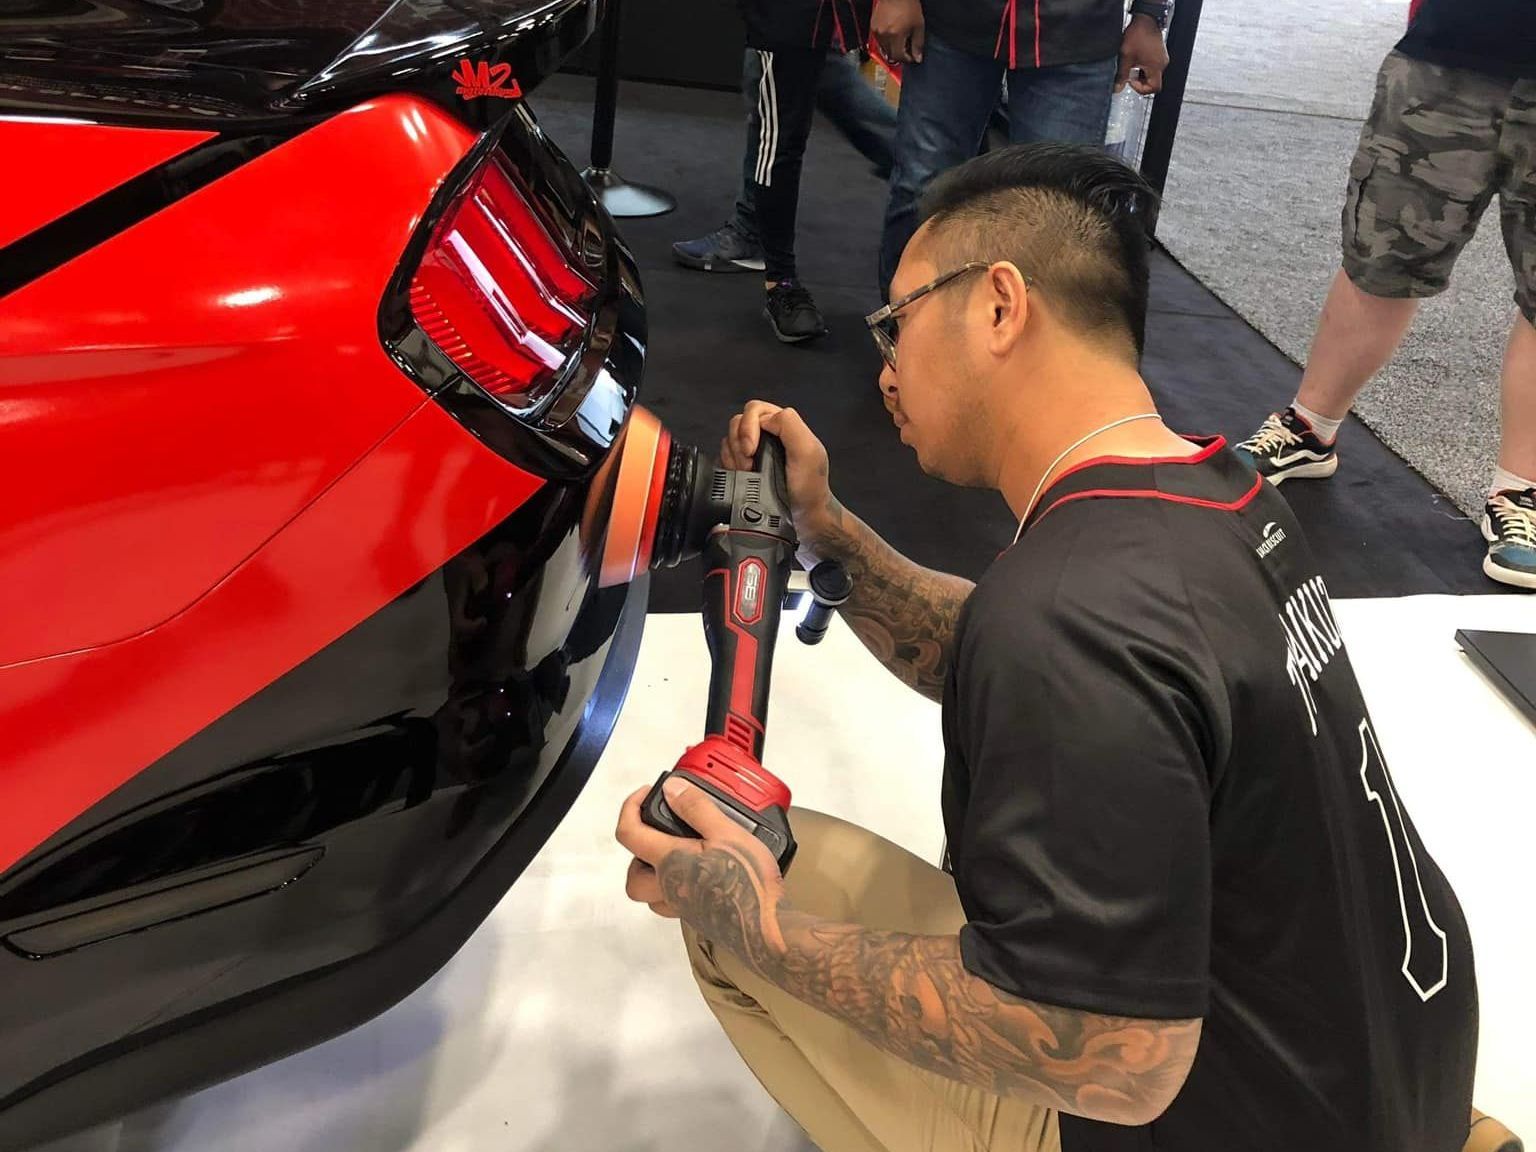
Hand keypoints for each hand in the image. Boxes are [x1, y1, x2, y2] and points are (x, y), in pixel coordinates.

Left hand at [617, 777, 787, 967]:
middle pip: (632, 876)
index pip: (629, 834)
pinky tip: (699, 872)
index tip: (645, 794)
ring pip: (650, 894)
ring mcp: (682, 906)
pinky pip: (672, 903)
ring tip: (678, 851)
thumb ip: (696, 809)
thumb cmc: (747, 883)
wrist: (766, 927)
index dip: (630, 808)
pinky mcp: (698, 916)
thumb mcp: (726, 833)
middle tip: (658, 832)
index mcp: (669, 861)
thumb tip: (671, 790)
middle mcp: (669, 887)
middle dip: (637, 852)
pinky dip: (676, 885)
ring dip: (653, 874)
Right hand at [720, 401, 841, 560]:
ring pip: (729, 439)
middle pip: (738, 423)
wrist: (804, 519)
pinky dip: (728, 465)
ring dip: (733, 456)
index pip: (755, 410)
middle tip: (748, 465)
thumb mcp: (808, 451)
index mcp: (784, 425)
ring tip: (746, 473)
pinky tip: (739, 477)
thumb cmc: (809, 488)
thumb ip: (789, 425)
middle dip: (738, 444)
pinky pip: (725, 456)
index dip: (749, 428)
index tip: (751, 451)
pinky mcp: (744, 466)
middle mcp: (769, 435)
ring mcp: (755, 451)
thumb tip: (763, 420)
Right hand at [873, 0, 924, 64]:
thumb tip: (917, 58)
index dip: (906, 59)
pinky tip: (893, 33)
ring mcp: (877, 31)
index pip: (898, 56)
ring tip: (900, 39)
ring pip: (884, 49)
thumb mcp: (918, 25)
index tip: (911, 56)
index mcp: (895, 35)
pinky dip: (887, 41)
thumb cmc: (908, 5)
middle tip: (907, 48)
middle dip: (900, 54)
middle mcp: (884, 35)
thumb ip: (918, 43)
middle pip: (890, 54)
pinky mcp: (873, 27)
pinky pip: (880, 41)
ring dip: (893, 48)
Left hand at [1116, 15, 1167, 94]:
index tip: (1130, 81)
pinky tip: (1136, 59)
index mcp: (1156, 67)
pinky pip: (1153, 66)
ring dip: (1141, 74)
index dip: (1140, 89)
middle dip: (1139, 81)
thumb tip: (1117, 88)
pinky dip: (1144, 67)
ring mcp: (1162, 58)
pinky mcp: (1160, 53)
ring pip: (1152, 74)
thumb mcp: (1126, 57)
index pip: (1154, 88)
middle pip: (1153, 82)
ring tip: (1132, 65)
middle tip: (1129, 73)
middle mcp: (1162, 64)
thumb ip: (1122, 75)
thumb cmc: (1138, 35)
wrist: (1145, 18)